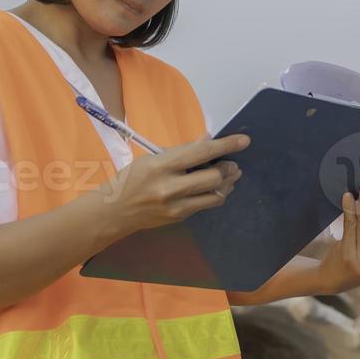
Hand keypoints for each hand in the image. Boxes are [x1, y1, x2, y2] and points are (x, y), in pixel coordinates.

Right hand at [94, 132, 248, 235]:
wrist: (115, 211)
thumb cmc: (132, 178)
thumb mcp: (152, 158)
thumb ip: (182, 151)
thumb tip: (208, 140)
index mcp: (161, 166)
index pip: (200, 153)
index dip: (225, 146)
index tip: (244, 141)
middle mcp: (170, 187)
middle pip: (213, 177)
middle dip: (228, 169)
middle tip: (233, 164)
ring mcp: (175, 206)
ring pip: (215, 194)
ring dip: (227, 183)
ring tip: (230, 175)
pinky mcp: (179, 218)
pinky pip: (206, 205)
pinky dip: (215, 194)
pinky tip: (216, 188)